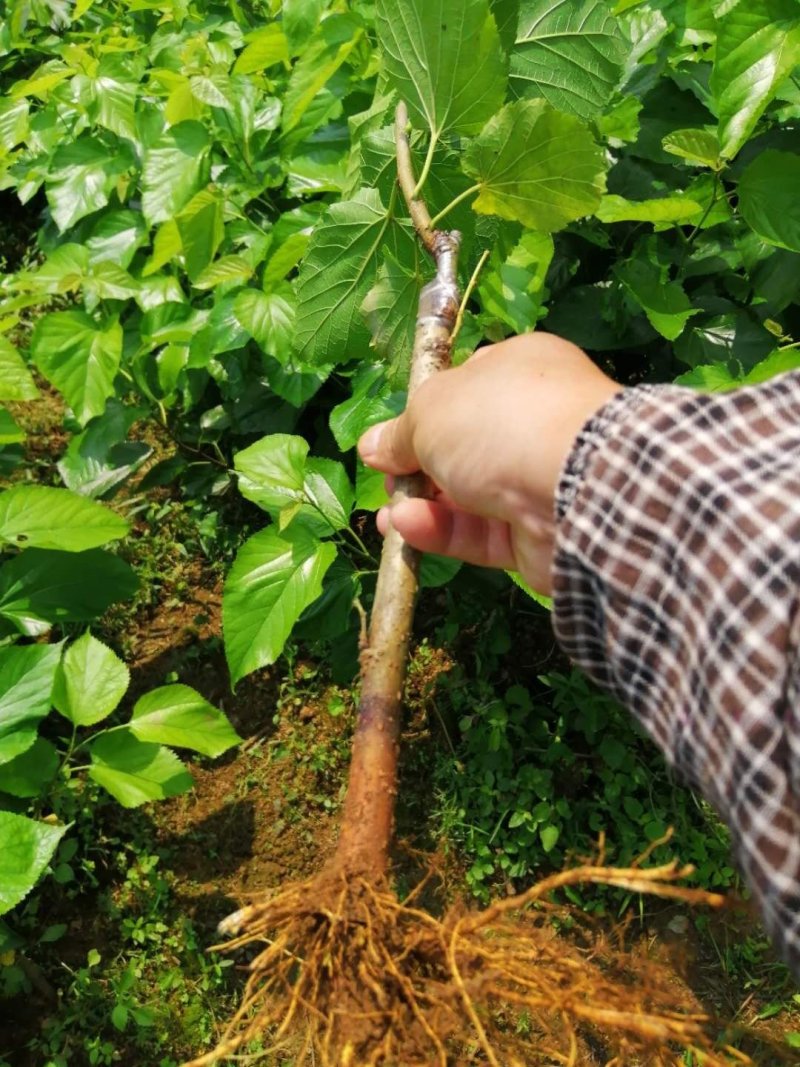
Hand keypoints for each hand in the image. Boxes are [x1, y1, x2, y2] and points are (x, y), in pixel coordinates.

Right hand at [357, 333, 618, 593]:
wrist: (577, 485)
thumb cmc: (500, 421)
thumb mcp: (431, 411)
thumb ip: (399, 433)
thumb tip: (371, 447)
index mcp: (519, 371)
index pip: (465, 387)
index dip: (424, 412)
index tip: (390, 437)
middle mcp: (532, 422)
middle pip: (461, 446)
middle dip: (417, 466)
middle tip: (387, 478)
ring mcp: (535, 480)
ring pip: (466, 495)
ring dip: (421, 504)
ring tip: (387, 516)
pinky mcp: (534, 534)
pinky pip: (479, 531)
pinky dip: (442, 531)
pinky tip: (406, 528)